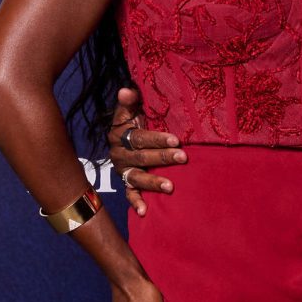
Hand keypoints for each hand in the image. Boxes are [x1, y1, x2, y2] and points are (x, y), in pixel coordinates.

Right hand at [111, 86, 186, 215]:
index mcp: (119, 134)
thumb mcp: (132, 109)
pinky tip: (145, 211)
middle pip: (141, 157)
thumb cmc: (135, 120)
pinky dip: (136, 203)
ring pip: (136, 177)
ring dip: (153, 181)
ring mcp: (123, 170)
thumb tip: (126, 90)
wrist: (128, 137)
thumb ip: (130, 101)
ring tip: (170, 186)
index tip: (176, 140)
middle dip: (162, 158)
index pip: (138, 137)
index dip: (157, 139)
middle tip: (183, 157)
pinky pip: (129, 194)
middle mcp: (119, 153)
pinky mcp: (126, 183)